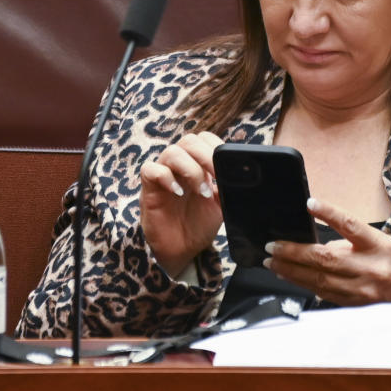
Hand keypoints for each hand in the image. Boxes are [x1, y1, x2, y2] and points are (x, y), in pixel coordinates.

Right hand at [139, 132, 223, 276]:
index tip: (226, 166)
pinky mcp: (149, 188)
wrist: (184, 250)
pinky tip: (178, 192)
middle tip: (217, 177)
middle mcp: (180, 166)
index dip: (216, 147)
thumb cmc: (200, 224)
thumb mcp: (222, 204)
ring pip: (171, 152)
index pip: (204, 140)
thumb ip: (228, 186)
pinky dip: (165, 177)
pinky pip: (150, 169)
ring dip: (190, 170)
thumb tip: (242, 173)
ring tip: (202, 191)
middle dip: (206, 156)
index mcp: (198, 165)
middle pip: (189, 141)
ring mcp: (163, 175)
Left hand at [263, 197, 390, 304]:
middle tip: (273, 245)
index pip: (351, 224)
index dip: (329, 212)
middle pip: (325, 258)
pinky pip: (322, 293)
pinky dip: (303, 283)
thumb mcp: (382, 244)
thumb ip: (352, 242)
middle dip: (294, 251)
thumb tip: (317, 245)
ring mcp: (361, 289)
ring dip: (291, 269)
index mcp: (379, 246)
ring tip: (273, 261)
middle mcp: (370, 267)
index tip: (310, 203)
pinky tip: (289, 276)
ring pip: (318, 279)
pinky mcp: (353, 304)